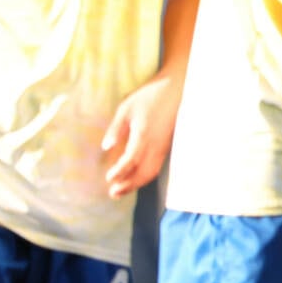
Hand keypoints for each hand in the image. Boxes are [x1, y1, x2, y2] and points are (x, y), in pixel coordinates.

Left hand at [100, 72, 181, 198]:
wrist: (176, 89)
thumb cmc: (149, 96)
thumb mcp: (126, 108)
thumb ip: (116, 128)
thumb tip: (105, 147)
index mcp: (144, 135)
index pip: (131, 160)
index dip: (120, 172)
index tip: (108, 178)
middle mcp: (156, 144)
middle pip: (144, 172)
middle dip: (129, 185)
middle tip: (113, 193)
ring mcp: (163, 146)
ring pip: (152, 172)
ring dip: (137, 183)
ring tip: (122, 190)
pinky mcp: (166, 145)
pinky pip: (156, 166)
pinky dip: (145, 176)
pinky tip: (136, 176)